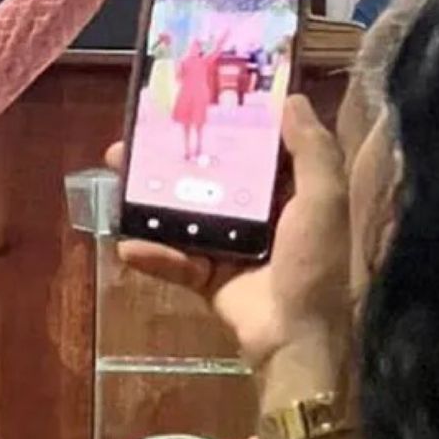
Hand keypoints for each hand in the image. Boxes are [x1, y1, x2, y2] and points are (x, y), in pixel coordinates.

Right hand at [113, 96, 351, 375]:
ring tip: (115, 184)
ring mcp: (226, 245)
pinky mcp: (204, 275)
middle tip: (132, 143)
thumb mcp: (323, 200)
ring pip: (179, 214)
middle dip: (167, 159)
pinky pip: (173, 260)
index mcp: (287, 192)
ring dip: (146, 201)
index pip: (252, 148)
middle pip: (204, 176)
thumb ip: (312, 151)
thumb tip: (292, 98)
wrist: (294, 339)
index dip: (222, 124)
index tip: (188, 100)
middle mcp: (255, 214)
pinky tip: (128, 247)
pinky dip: (152, 256)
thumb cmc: (313, 263)